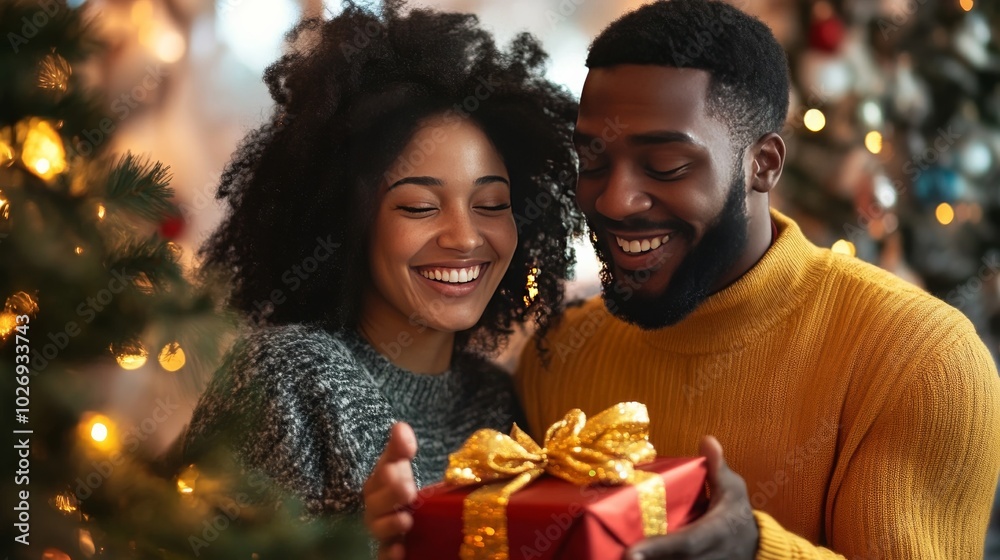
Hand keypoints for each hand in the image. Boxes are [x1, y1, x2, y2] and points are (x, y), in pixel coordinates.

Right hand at [363, 422, 418, 559]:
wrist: (404, 513)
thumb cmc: (400, 484)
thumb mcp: (402, 464)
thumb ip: (401, 447)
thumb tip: (400, 426)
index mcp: (377, 484)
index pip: (378, 477)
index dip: (385, 473)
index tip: (394, 468)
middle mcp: (375, 507)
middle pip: (376, 504)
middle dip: (390, 496)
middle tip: (408, 491)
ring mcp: (381, 529)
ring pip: (377, 529)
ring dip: (390, 525)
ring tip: (406, 520)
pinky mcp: (387, 549)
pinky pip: (382, 555)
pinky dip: (388, 554)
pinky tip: (400, 551)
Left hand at [623, 436, 758, 559]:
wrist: (752, 545)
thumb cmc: (737, 514)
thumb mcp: (733, 489)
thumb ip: (717, 467)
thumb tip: (706, 439)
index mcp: (716, 532)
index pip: (687, 543)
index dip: (660, 548)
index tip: (631, 552)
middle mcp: (708, 556)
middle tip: (617, 557)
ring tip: (616, 559)